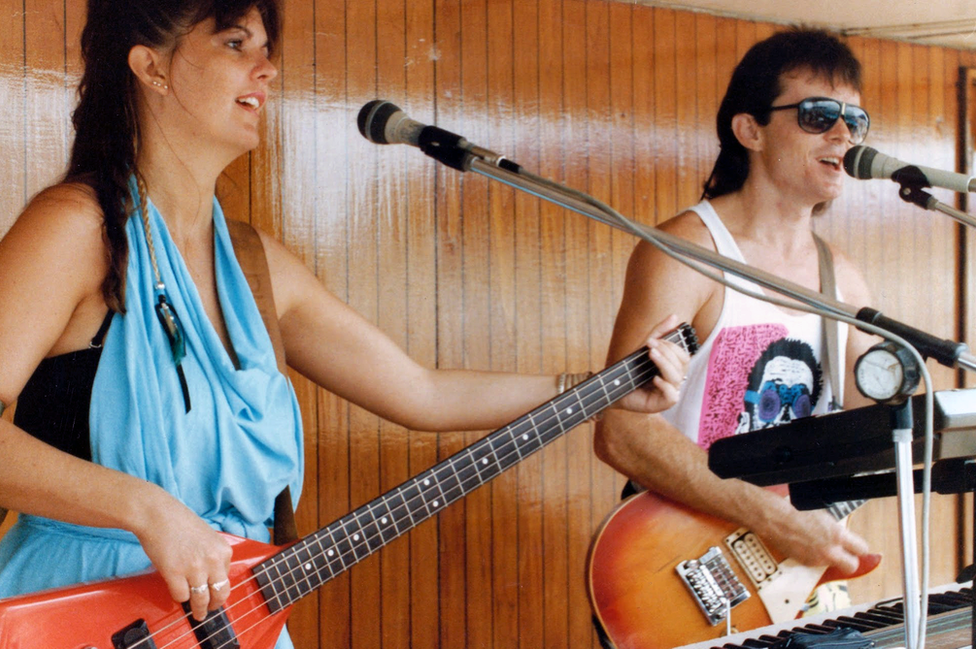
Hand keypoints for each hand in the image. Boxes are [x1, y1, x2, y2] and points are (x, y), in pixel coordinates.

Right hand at [134, 489, 232, 620]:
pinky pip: (181, 597)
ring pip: (201, 599)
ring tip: (197, 614)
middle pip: (219, 593)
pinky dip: (179, 598)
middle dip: (215, 605)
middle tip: (209, 610)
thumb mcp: (208, 538)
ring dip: (198, 610)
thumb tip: (212, 579)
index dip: (219, 588)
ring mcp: (195, 568)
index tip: (215, 594)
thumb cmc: (179, 523)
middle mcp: (213, 560)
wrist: (158, 515)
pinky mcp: (175, 574)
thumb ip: (212, 556)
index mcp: (224, 550)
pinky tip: (178, 594)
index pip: (226, 578)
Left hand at [614, 314, 689, 413]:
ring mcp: (670, 392)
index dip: (671, 346)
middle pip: (683, 364)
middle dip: (668, 353)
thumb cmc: (631, 369)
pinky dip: (665, 385)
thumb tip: (674, 316)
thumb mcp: (644, 347)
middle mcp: (675, 380)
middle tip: (651, 348)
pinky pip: (673, 395)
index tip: (652, 341)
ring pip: (678, 377)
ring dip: (664, 364)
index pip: (683, 355)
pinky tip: (654, 379)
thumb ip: (660, 332)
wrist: (614, 386)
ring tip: (650, 356)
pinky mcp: (663, 403)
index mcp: (674, 367)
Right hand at [763, 507, 870, 574]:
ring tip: (819, 547)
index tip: (856, 548)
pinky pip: (817, 565)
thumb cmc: (798, 513)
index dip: (859, 549)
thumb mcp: (824, 518)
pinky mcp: (805, 563)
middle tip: (845, 556)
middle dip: (850, 562)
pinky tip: (807, 547)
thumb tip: (844, 538)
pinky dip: (815, 559)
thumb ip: (837, 531)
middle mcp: (830, 550)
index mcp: (837, 535)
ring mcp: (817, 559)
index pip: (861, 549)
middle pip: (852, 566)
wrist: (776, 519)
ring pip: (832, 566)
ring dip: (830, 559)